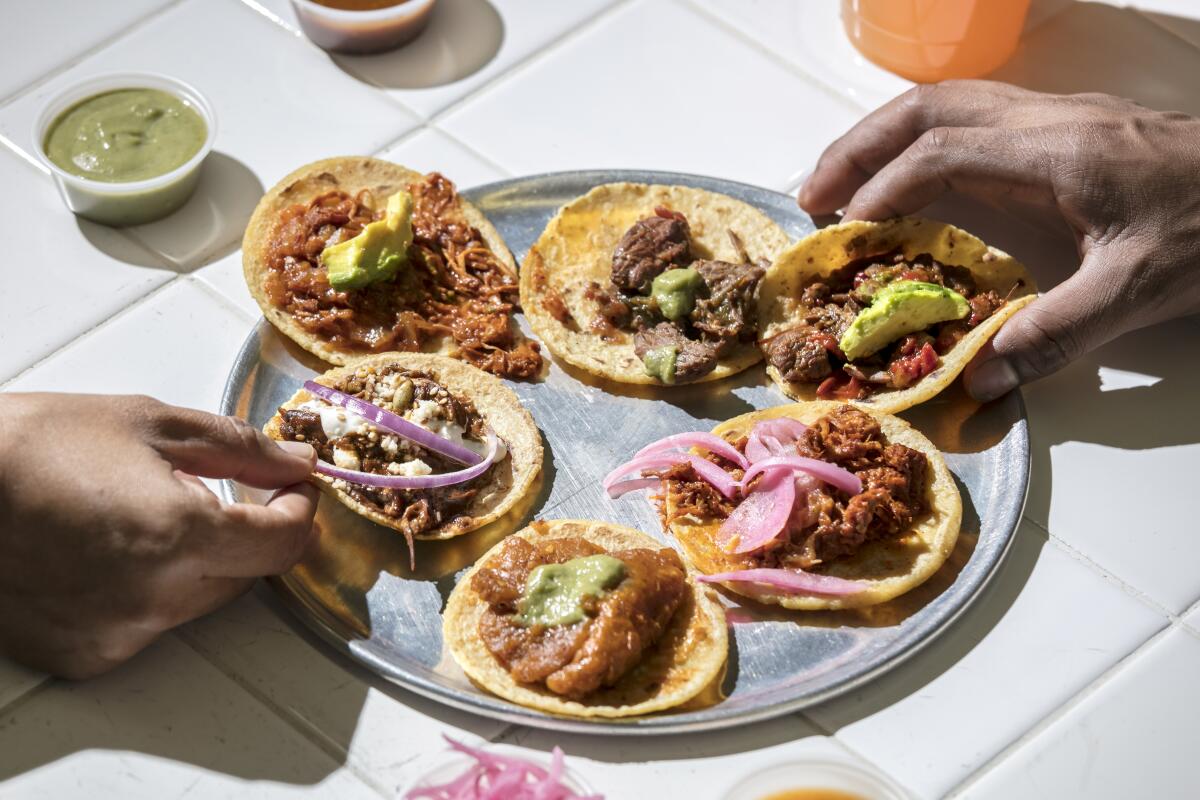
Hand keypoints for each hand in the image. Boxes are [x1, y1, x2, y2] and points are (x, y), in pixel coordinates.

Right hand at [0, 393, 319, 678]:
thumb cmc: (31, 446)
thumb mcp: (151, 424)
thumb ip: (239, 448)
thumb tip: (294, 465)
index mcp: (178, 537)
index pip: (282, 543)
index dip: (299, 510)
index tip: (293, 488)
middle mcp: (153, 599)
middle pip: (248, 576)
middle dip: (249, 532)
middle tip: (221, 490)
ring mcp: (117, 634)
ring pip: (202, 603)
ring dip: (200, 562)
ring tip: (147, 514)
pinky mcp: (85, 655)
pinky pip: (151, 624)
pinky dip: (151, 590)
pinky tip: (112, 550)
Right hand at [798, 80, 1199, 399]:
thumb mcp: (1139, 291)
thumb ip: (1055, 334)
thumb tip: (979, 378)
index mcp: (1057, 151)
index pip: (943, 150)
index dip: (885, 187)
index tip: (848, 231)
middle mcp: (1046, 119)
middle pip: (928, 106)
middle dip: (859, 147)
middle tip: (812, 197)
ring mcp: (1055, 117)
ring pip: (944, 103)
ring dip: (882, 139)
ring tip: (841, 186)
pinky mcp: (1063, 129)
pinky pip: (969, 119)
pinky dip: (918, 145)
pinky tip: (908, 180)